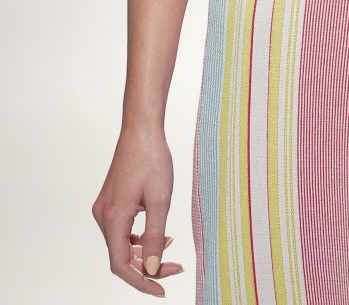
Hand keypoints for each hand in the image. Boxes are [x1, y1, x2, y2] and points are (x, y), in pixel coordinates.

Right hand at [91, 124, 184, 294]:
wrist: (141, 130)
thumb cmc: (152, 159)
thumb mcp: (161, 200)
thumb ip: (155, 238)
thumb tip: (151, 269)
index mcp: (113, 217)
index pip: (120, 265)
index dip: (140, 282)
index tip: (161, 290)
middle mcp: (103, 216)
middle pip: (121, 257)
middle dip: (147, 267)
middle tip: (175, 267)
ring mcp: (104, 208)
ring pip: (121, 244)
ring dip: (143, 253)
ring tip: (170, 250)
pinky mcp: (110, 202)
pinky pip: (122, 230)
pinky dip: (138, 238)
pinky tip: (158, 234)